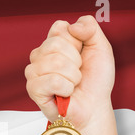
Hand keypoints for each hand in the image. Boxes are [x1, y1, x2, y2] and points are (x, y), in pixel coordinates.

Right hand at [25, 15, 114, 134]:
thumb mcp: (101, 48)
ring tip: (72, 85)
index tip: (81, 55)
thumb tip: (72, 26)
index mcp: (53, 43)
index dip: (76, 41)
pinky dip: (66, 88)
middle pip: (54, 44)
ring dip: (73, 76)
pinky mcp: (33, 89)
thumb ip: (90, 28)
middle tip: (77, 73)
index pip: (59, 28)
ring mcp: (34, 72)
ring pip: (55, 62)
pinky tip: (65, 93)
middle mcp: (40, 56)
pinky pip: (52, 80)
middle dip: (75, 61)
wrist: (94, 107)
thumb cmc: (95, 81)